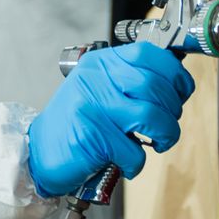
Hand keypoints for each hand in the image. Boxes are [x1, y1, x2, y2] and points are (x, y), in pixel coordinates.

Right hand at [26, 41, 194, 196]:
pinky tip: (127, 163)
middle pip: (156, 87)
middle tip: (167, 125)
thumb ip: (128, 81)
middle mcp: (95, 79)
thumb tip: (174, 84)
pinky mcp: (92, 136)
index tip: (181, 92)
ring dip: (166, 135)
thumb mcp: (98, 89)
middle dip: (173, 111)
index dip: (175, 74)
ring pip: (152, 117)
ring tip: (158, 143)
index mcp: (100, 63)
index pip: (149, 54)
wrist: (37, 152)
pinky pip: (134, 151)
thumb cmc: (75, 123)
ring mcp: (92, 106)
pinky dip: (137, 163)